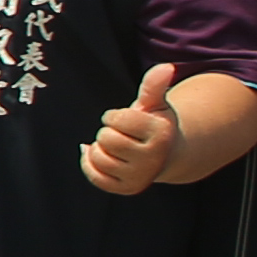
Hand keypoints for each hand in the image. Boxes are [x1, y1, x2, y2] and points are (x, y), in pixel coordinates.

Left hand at [81, 59, 187, 195]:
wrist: (165, 154)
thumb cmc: (153, 123)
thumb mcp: (154, 103)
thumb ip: (154, 85)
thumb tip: (166, 67)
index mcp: (160, 135)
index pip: (116, 119)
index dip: (116, 116)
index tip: (126, 119)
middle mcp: (153, 159)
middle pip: (106, 139)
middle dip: (108, 131)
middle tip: (122, 134)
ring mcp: (140, 177)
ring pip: (99, 157)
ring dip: (100, 147)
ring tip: (116, 146)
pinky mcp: (127, 188)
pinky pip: (94, 176)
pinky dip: (89, 163)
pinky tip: (97, 155)